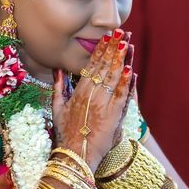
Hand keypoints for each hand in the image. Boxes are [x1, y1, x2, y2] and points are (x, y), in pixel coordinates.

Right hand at [52, 29, 133, 168]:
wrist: (75, 155)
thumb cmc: (65, 133)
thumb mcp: (57, 108)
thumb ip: (58, 87)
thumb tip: (58, 69)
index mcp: (78, 92)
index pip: (91, 65)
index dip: (100, 50)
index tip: (107, 36)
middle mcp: (91, 95)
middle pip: (104, 67)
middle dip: (113, 48)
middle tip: (120, 32)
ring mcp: (103, 105)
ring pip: (114, 78)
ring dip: (121, 59)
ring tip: (127, 43)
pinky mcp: (113, 116)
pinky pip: (122, 96)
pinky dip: (126, 83)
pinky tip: (130, 70)